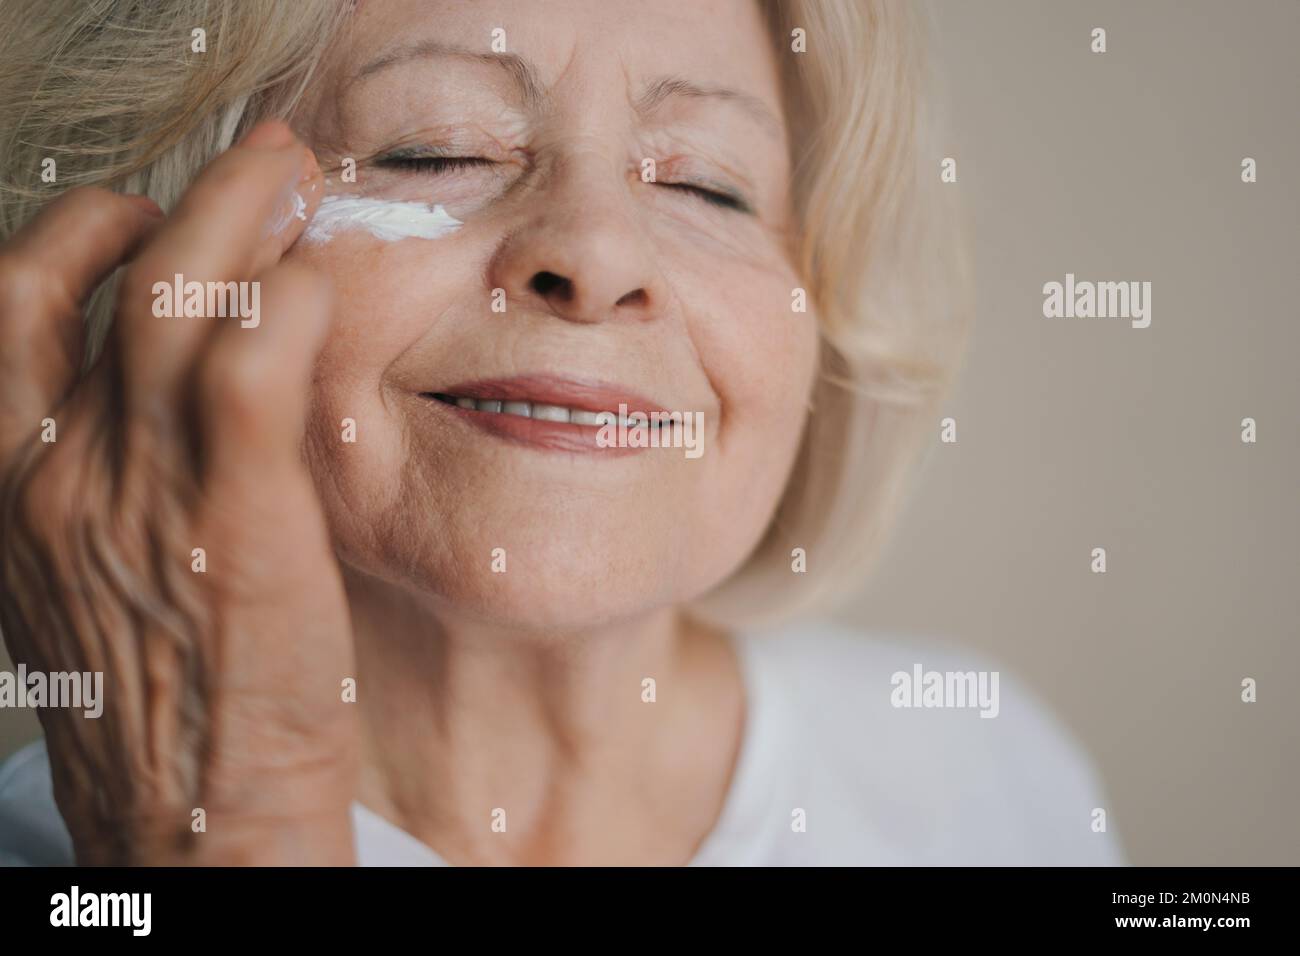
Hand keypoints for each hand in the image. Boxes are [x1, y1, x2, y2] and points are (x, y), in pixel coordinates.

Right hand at [0, 120, 358, 864]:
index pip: (8, 313)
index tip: (144, 212)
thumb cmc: (163, 706)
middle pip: (102, 280)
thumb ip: (105, 485)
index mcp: (7, 490)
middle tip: (255, 160)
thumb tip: (160, 401)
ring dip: (242, 218)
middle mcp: (57, 476)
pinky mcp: (235, 522)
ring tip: (297, 178)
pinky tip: (319, 280)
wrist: (196, 829)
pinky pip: (251, 374)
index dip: (73, 238)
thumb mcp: (90, 583)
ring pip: (177, 301)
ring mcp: (142, 494)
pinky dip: (284, 305)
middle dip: (183, 196)